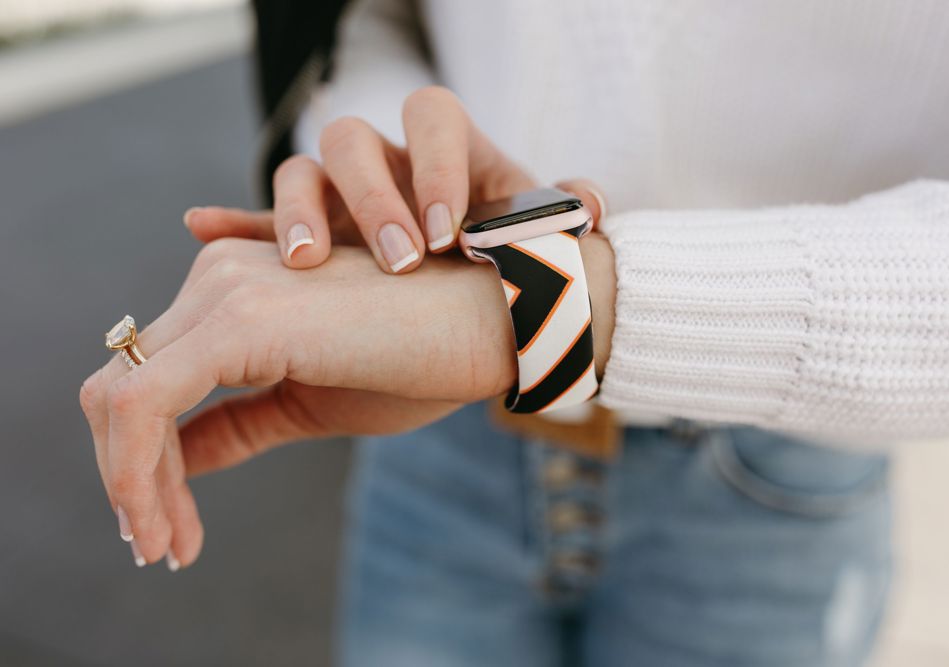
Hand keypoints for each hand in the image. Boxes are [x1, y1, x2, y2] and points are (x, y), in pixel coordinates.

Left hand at [80, 240, 515, 568]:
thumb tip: (171, 459)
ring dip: (130, 485)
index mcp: (231, 290)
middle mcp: (215, 276)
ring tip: (166, 545)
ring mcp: (225, 290)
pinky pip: (144, 403)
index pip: (145, 377)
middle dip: (126, 477)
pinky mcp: (242, 319)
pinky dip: (139, 474)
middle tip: (157, 546)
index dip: (138, 460)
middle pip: (117, 386)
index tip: (167, 528)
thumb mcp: (310, 403)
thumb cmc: (418, 358)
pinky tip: (172, 529)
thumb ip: (235, 422)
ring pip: (119, 397)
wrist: (491, 322)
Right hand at [183, 86, 605, 272]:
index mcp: (443, 150)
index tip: (450, 234)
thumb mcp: (534, 238)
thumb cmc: (507, 259)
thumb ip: (560, 214)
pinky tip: (204, 229)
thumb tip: (591, 204)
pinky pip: (256, 218)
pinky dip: (233, 224)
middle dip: (370, 197)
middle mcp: (386, 164)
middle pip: (352, 140)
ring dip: (298, 211)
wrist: (475, 299)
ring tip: (308, 262)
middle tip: (398, 261)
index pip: (432, 117)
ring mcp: (340, 198)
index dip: (437, 166)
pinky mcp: (307, 235)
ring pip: (300, 173)